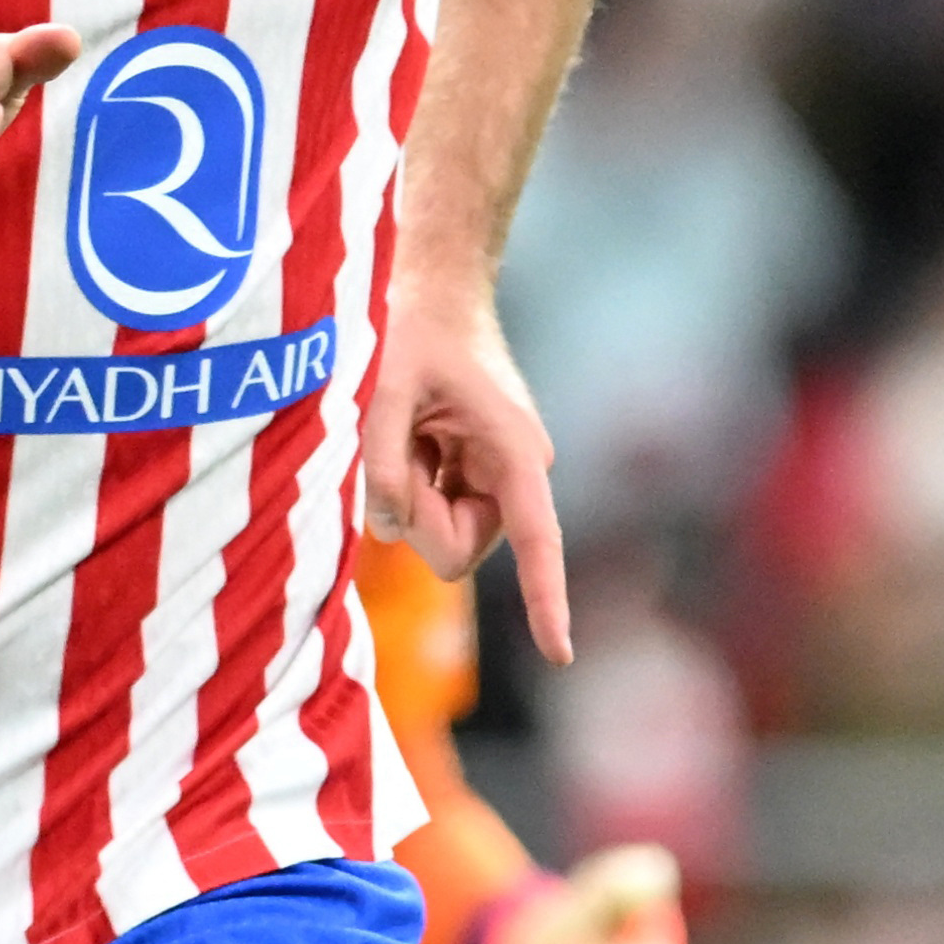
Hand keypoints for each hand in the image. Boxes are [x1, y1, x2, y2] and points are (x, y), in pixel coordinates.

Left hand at [361, 284, 571, 663]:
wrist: (434, 289)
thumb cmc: (413, 329)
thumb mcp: (383, 389)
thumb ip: (383, 464)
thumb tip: (391, 530)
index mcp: (516, 451)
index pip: (537, 539)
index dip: (545, 599)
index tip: (560, 655)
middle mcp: (517, 473)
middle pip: (460, 551)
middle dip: (417, 520)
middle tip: (391, 454)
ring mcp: (497, 477)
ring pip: (443, 538)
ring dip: (409, 499)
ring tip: (402, 431)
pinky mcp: (475, 476)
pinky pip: (435, 515)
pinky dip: (410, 487)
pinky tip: (410, 435)